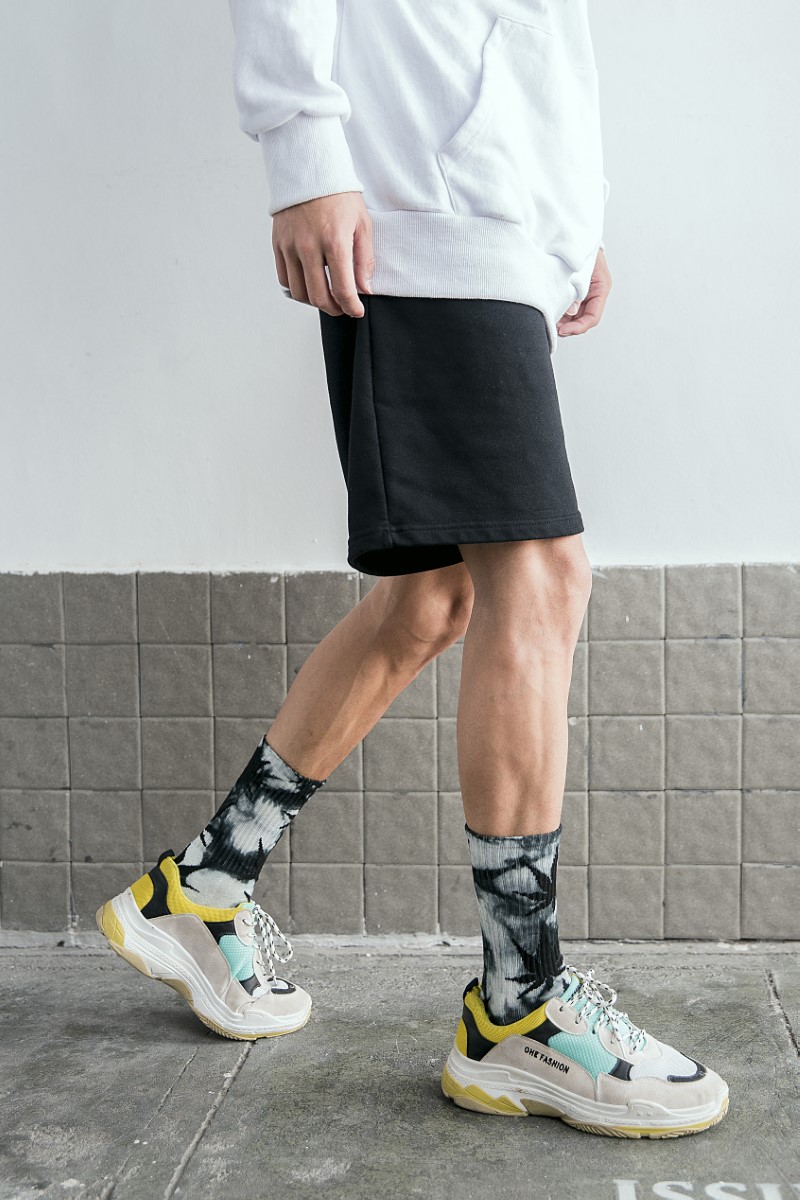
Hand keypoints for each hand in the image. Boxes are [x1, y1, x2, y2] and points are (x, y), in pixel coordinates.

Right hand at [272, 192, 373, 317]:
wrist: (310, 168)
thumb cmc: (339, 194)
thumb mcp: (362, 223)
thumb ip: (364, 259)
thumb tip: (364, 288)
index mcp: (334, 241)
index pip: (342, 289)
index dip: (351, 307)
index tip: (357, 311)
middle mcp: (309, 246)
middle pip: (318, 297)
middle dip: (334, 309)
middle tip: (343, 307)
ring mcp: (290, 246)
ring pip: (299, 292)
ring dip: (314, 301)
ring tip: (327, 296)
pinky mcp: (278, 243)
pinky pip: (284, 278)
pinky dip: (297, 287)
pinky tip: (310, 283)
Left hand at [556, 247, 611, 337]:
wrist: (575, 234)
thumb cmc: (581, 246)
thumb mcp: (580, 266)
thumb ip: (576, 287)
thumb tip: (570, 312)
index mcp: (601, 287)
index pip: (592, 317)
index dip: (578, 327)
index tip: (563, 330)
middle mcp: (594, 294)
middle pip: (582, 320)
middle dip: (567, 327)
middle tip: (550, 328)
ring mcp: (584, 295)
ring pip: (574, 318)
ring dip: (562, 322)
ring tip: (547, 321)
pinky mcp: (573, 293)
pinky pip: (567, 310)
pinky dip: (559, 313)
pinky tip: (548, 312)